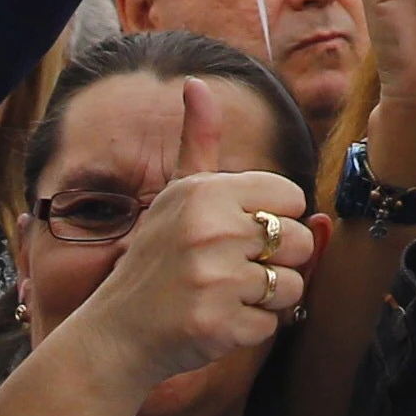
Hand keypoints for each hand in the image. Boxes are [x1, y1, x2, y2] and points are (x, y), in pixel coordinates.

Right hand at [70, 80, 322, 388]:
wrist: (116, 333)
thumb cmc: (156, 259)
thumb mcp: (176, 194)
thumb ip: (198, 140)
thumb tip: (196, 82)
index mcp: (205, 193)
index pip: (291, 198)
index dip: (275, 219)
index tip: (243, 233)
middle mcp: (211, 231)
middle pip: (300, 242)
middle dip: (277, 261)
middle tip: (234, 270)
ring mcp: (215, 280)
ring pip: (293, 286)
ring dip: (267, 298)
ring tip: (226, 295)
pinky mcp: (220, 326)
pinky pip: (272, 325)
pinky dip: (250, 329)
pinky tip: (217, 321)